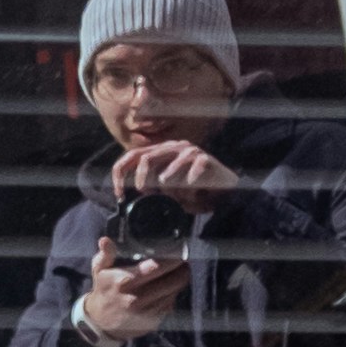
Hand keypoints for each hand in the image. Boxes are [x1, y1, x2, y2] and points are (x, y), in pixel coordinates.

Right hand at [79, 231, 187, 345]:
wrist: (103, 322)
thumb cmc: (104, 290)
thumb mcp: (99, 270)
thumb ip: (105, 254)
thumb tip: (105, 240)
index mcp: (123, 282)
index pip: (154, 268)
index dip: (170, 261)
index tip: (178, 253)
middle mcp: (136, 298)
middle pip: (170, 281)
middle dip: (181, 270)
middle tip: (184, 262)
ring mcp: (146, 310)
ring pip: (174, 292)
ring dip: (181, 280)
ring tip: (182, 271)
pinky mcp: (154, 319)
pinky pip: (171, 302)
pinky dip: (174, 293)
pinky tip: (173, 285)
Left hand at [113, 136, 240, 200]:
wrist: (225, 190)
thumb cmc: (194, 190)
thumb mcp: (168, 190)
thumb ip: (152, 190)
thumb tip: (134, 198)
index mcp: (160, 152)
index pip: (132, 156)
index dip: (120, 173)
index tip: (120, 194)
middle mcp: (173, 148)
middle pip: (146, 157)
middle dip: (141, 178)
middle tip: (144, 192)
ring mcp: (190, 151)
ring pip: (169, 165)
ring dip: (167, 180)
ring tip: (169, 189)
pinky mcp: (205, 159)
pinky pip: (193, 170)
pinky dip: (190, 183)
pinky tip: (192, 189)